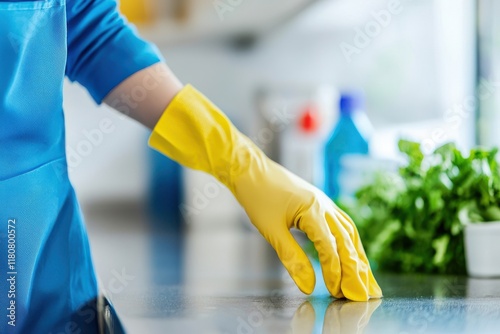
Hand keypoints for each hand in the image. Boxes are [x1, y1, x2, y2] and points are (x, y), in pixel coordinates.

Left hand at [232, 137, 381, 300]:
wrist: (251, 169)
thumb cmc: (258, 197)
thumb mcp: (271, 230)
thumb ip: (292, 258)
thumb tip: (309, 286)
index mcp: (313, 210)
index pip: (330, 247)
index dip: (334, 272)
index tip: (336, 292)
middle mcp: (324, 205)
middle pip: (347, 242)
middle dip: (356, 270)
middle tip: (364, 295)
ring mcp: (324, 203)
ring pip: (349, 234)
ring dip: (359, 258)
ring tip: (367, 281)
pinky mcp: (320, 203)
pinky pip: (342, 225)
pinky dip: (350, 243)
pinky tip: (354, 255)